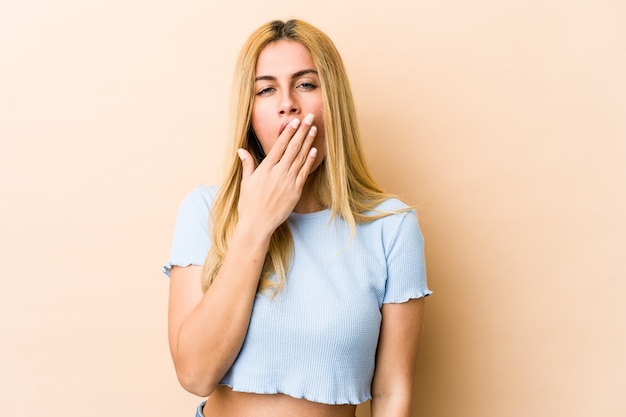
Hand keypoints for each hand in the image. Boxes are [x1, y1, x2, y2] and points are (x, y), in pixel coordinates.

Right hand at [236, 113, 318, 234]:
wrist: (257, 224)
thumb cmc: (249, 204)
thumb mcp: (246, 182)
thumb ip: (247, 164)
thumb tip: (241, 150)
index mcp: (266, 168)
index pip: (280, 145)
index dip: (288, 132)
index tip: (295, 121)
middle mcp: (278, 172)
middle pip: (293, 147)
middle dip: (302, 131)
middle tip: (309, 118)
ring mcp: (288, 181)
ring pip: (301, 157)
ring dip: (308, 142)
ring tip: (314, 129)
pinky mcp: (296, 191)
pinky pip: (304, 172)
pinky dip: (309, 160)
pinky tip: (314, 150)